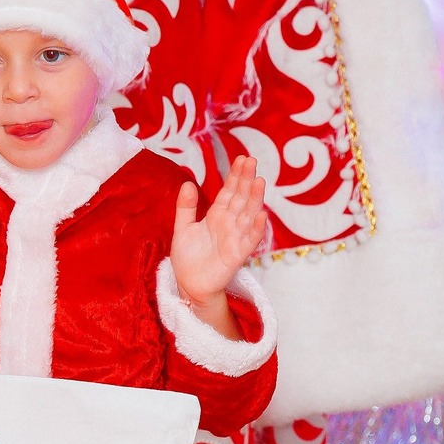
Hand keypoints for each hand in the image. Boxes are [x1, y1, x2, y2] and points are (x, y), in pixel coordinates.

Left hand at [170, 155, 267, 309]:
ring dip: (254, 199)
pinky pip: (249, 241)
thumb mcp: (183, 228)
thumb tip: (188, 183)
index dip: (235, 176)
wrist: (189, 285)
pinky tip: (261, 215)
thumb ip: (185, 207)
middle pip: (240, 198)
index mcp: (217, 216)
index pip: (229, 191)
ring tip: (259, 181)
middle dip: (246, 180)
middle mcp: (229, 224)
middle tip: (251, 161)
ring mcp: (235, 238)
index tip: (242, 158)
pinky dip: (255, 229)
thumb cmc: (188, 258)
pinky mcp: (237, 256)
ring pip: (247, 215)